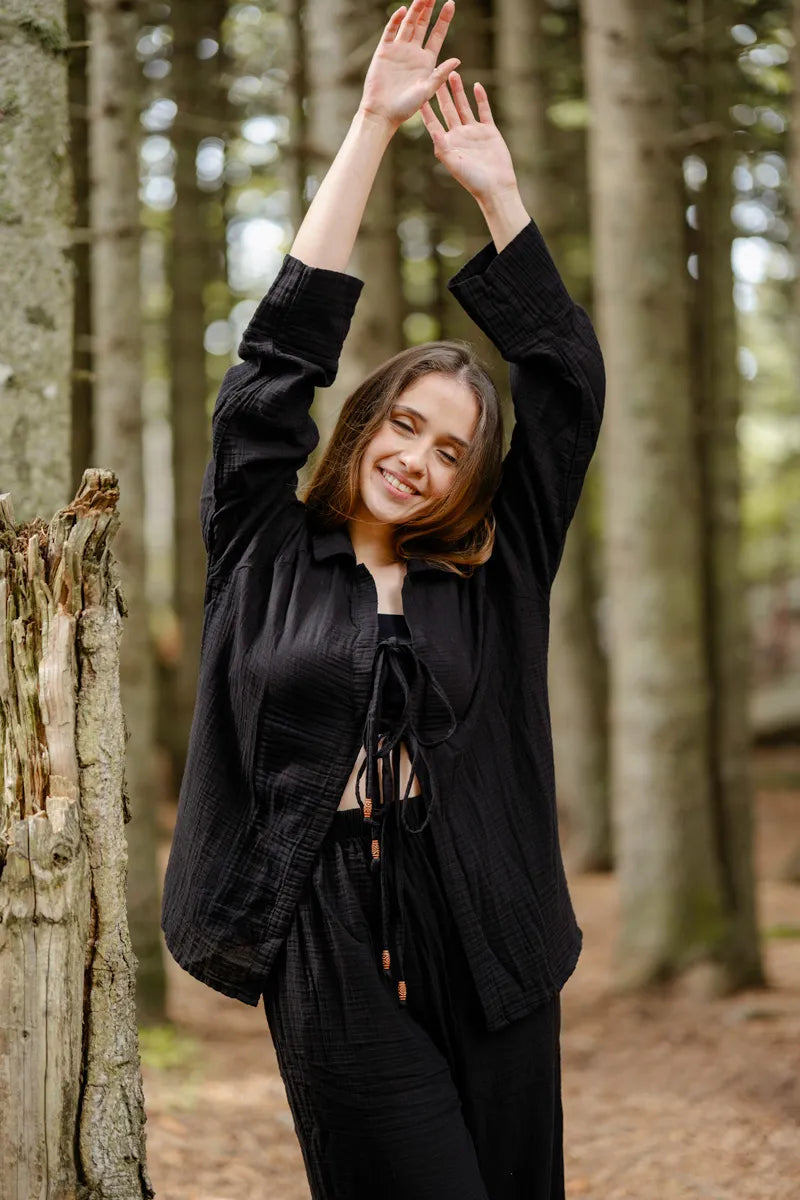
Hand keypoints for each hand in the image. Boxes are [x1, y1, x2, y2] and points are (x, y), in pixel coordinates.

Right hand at [359, 0, 460, 128]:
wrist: (383, 113)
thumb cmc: (406, 107)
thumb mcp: (427, 91)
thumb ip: (440, 75)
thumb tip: (458, 60)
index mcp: (426, 61)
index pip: (437, 35)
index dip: (444, 19)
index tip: (451, 3)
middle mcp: (413, 52)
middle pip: (423, 24)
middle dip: (428, 8)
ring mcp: (398, 50)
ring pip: (408, 24)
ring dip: (414, 9)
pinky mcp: (384, 51)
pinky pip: (391, 31)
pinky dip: (396, 20)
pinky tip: (403, 11)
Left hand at [421, 74, 518, 202]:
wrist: (496, 186)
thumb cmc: (472, 180)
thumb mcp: (454, 164)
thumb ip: (443, 147)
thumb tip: (433, 130)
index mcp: (447, 143)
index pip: (433, 121)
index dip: (426, 107)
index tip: (417, 92)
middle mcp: (459, 135)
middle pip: (448, 109)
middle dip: (441, 92)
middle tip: (434, 73)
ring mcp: (474, 132)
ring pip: (464, 106)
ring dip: (458, 91)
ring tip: (453, 74)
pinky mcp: (488, 131)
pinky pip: (484, 111)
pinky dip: (480, 99)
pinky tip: (476, 86)